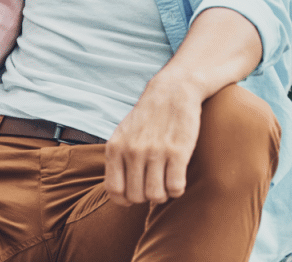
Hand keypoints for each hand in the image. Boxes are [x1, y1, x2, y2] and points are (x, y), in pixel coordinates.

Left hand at [104, 78, 201, 205]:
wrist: (172, 91)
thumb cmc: (148, 117)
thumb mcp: (123, 133)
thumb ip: (117, 159)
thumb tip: (118, 193)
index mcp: (115, 147)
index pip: (114, 190)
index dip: (125, 200)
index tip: (134, 196)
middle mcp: (133, 151)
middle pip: (136, 196)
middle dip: (146, 196)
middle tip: (154, 185)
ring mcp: (155, 152)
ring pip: (156, 195)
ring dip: (163, 194)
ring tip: (166, 182)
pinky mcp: (178, 151)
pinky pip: (175, 187)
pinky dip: (177, 189)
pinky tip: (178, 179)